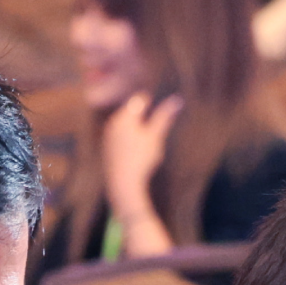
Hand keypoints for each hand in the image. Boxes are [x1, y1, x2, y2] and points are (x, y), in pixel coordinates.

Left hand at [102, 91, 182, 254]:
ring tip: (142, 151)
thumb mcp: (155, 137)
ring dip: (137, 131)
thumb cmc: (141, 160)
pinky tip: (134, 157)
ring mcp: (109, 135)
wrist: (123, 185)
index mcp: (125, 115)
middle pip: (133, 112)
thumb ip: (165, 117)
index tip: (157, 125)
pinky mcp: (108, 148)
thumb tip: (177, 101)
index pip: (141, 99)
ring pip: (127, 126)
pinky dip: (129, 142)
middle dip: (144, 120)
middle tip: (150, 140)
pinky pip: (121, 138)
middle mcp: (113, 122)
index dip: (153, 108)